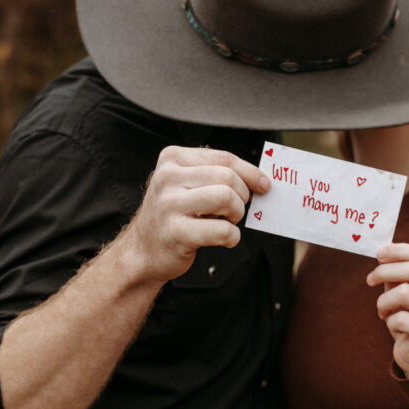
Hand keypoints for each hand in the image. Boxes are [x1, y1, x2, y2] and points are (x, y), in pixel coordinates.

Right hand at [123, 145, 269, 282]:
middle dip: (242, 196)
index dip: (250, 172)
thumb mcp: (187, 184)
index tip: (264, 185)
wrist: (143, 251)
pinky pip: (222, 230)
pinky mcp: (176, 232)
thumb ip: (216, 175)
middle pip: (227, 177)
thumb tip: (260, 180)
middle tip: (235, 210)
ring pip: (226, 198)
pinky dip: (232, 237)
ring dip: (236, 214)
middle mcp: (167, 177)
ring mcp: (169, 205)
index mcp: (172, 158)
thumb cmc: (174, 215)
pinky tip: (223, 240)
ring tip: (228, 222)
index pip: (223, 158)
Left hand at [366, 243, 408, 378]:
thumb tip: (384, 253)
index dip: (401, 251)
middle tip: (370, 279)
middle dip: (385, 271)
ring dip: (384, 300)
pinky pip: (401, 319)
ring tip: (382, 309)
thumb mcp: (404, 289)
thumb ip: (399, 272)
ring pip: (405, 293)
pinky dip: (389, 321)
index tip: (379, 254)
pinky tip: (392, 326)